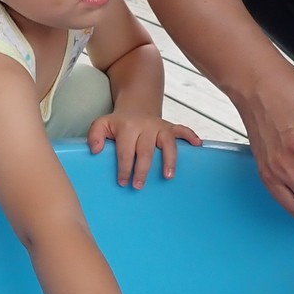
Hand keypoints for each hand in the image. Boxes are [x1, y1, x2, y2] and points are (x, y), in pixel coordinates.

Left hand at [87, 115, 201, 187]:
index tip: (123, 182)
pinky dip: (191, 136)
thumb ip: (94, 136)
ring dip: (169, 160)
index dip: (124, 167)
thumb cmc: (118, 123)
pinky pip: (183, 130)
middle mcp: (146, 127)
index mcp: (128, 128)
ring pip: (168, 143)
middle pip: (146, 150)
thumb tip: (96, 150)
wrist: (136, 107)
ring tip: (168, 176)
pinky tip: (198, 145)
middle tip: (138, 186)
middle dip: (142, 169)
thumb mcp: (101, 125)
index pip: (126, 151)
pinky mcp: (171, 127)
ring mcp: (160, 126)